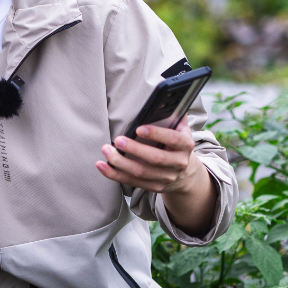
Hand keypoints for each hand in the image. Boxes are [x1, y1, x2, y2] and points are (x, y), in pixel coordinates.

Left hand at [97, 119, 216, 235]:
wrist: (185, 173)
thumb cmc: (176, 145)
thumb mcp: (180, 131)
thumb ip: (174, 116)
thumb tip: (165, 100)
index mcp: (185, 146)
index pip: (173, 139)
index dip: (157, 134)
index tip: (139, 128)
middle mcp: (178, 163)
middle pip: (156, 158)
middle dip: (135, 149)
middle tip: (118, 140)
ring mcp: (166, 177)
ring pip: (141, 172)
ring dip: (120, 162)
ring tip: (106, 150)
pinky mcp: (154, 187)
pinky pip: (132, 181)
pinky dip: (115, 174)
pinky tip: (102, 166)